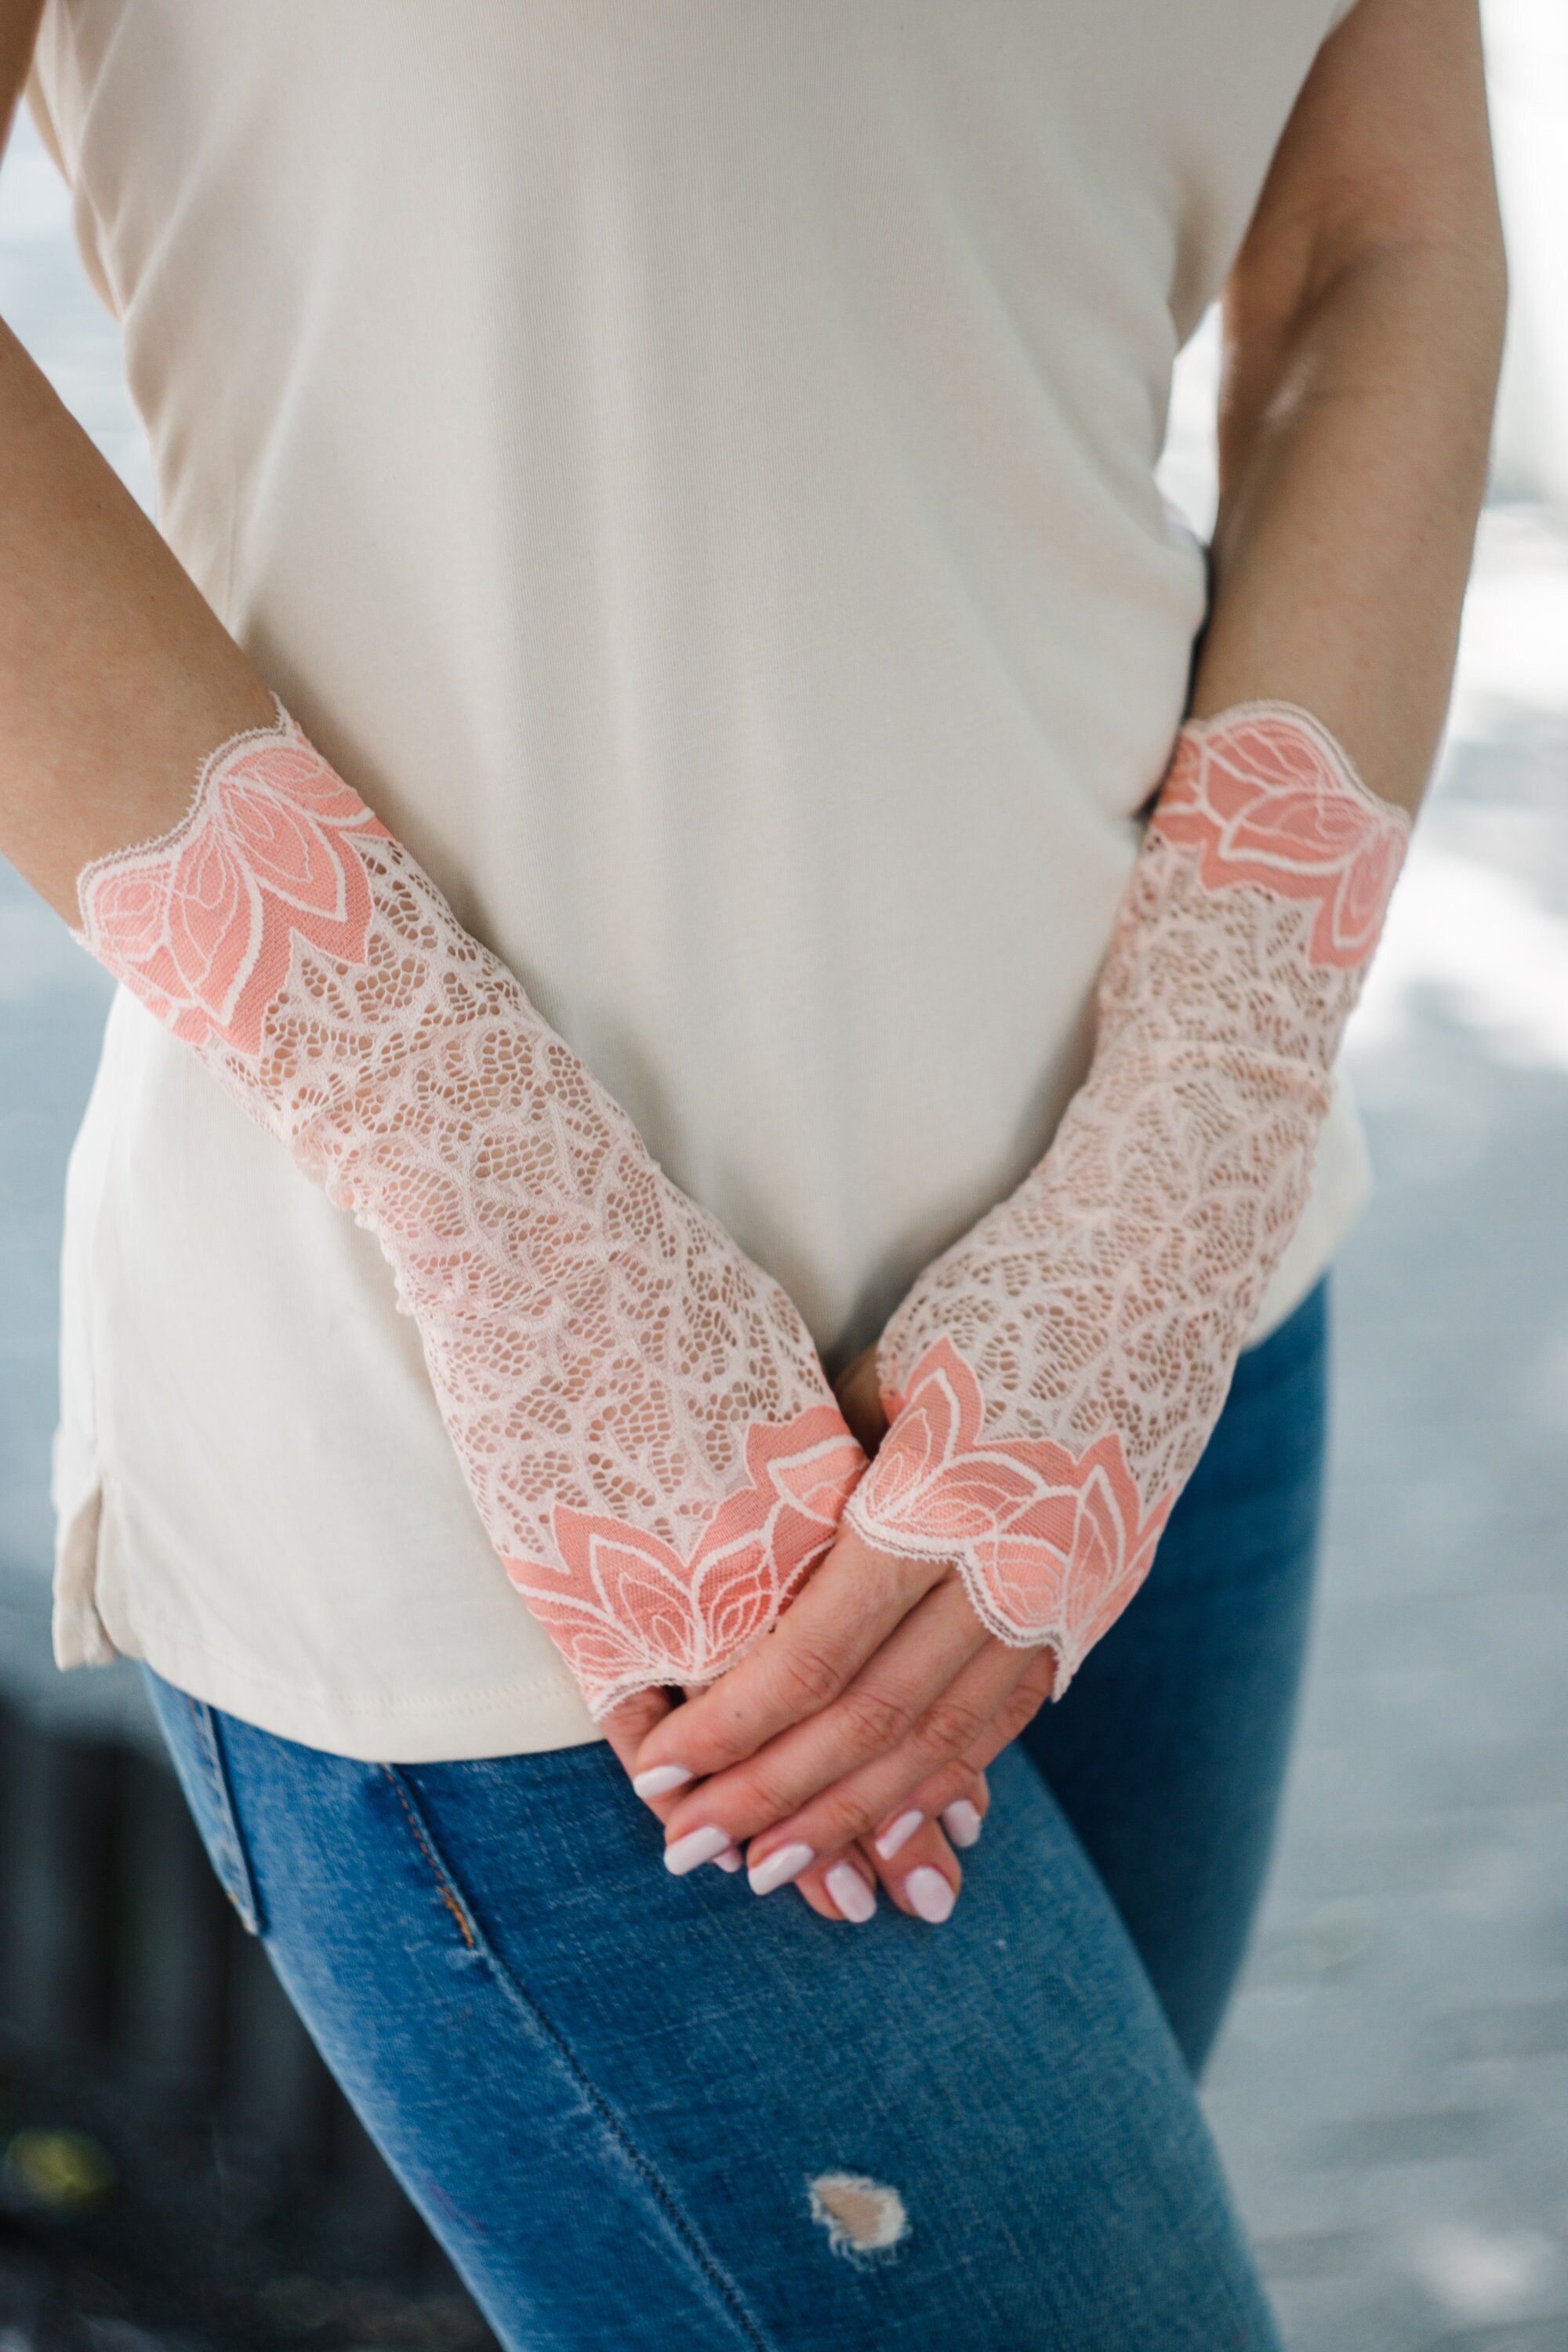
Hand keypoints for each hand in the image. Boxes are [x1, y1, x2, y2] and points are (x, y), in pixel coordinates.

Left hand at [622, 1345, 1052, 1914]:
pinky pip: (1010, 1712)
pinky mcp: (1102, 1599)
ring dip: (854, 1813)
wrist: (1161, 1268)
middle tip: (688, 1851)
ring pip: (946, 1738)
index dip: (731, 1725)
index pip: (816, 1654)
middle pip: (873, 1720)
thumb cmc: (999, 1293)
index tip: (655, 1771)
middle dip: (772, 1796)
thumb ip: (833, 1479)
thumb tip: (761, 1566)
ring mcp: (1068, 1594)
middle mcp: (1009, 1566)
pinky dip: (942, 1774)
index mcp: (936, 1502)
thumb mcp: (893, 1373)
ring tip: (776, 1868)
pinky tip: (890, 1818)